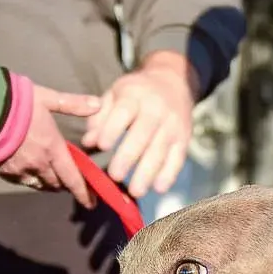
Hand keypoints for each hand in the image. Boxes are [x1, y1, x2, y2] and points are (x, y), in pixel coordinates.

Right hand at [0, 83, 103, 205]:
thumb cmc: (16, 102)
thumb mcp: (47, 98)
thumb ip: (73, 104)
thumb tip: (98, 104)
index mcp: (53, 149)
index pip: (72, 178)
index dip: (83, 193)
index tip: (91, 203)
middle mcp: (39, 164)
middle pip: (57, 184)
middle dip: (65, 184)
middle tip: (70, 182)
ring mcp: (21, 171)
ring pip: (40, 185)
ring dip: (49, 184)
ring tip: (52, 179)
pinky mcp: (5, 172)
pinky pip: (23, 182)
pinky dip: (31, 180)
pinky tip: (30, 173)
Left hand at [83, 52, 196, 198]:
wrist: (173, 82)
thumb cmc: (135, 93)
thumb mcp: (114, 95)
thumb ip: (99, 118)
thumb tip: (88, 142)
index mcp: (134, 96)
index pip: (123, 112)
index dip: (112, 129)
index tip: (102, 146)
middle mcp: (156, 110)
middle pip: (143, 134)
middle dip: (129, 156)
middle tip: (115, 175)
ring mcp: (172, 125)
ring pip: (161, 149)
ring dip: (148, 172)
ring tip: (135, 191)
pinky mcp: (184, 139)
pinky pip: (178, 158)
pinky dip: (169, 174)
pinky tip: (158, 188)